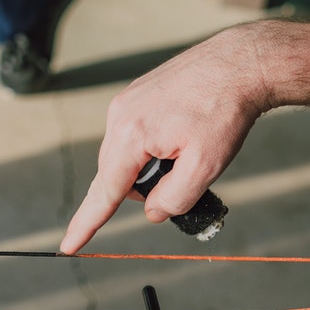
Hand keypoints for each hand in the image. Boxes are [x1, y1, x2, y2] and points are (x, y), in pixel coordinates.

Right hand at [60, 20, 309, 253]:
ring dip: (151, 164)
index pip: (104, 192)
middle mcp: (119, 116)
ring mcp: (126, 101)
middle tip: (185, 174)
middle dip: (144, 186)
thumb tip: (152, 211)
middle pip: (117, 174)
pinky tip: (183, 131)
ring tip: (188, 146)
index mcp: (130, 136)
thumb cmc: (224, 111)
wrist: (240, 62)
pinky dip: (154, 145)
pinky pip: (135, 133)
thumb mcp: (205, 166)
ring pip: (126, 154)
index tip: (68, 246)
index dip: (86, 224)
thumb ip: (175, 198)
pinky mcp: (137, 93)